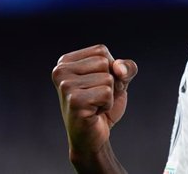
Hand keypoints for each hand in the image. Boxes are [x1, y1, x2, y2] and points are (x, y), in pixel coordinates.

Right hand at [52, 44, 137, 170]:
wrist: (93, 137)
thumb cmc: (102, 106)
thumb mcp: (118, 80)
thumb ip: (126, 67)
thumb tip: (119, 69)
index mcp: (65, 61)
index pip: (101, 50)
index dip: (109, 68)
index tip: (96, 85)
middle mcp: (60, 71)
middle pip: (104, 62)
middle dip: (110, 82)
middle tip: (96, 98)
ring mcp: (65, 86)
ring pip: (108, 78)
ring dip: (109, 95)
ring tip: (94, 105)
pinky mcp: (74, 101)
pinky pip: (107, 93)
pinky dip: (107, 104)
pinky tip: (94, 113)